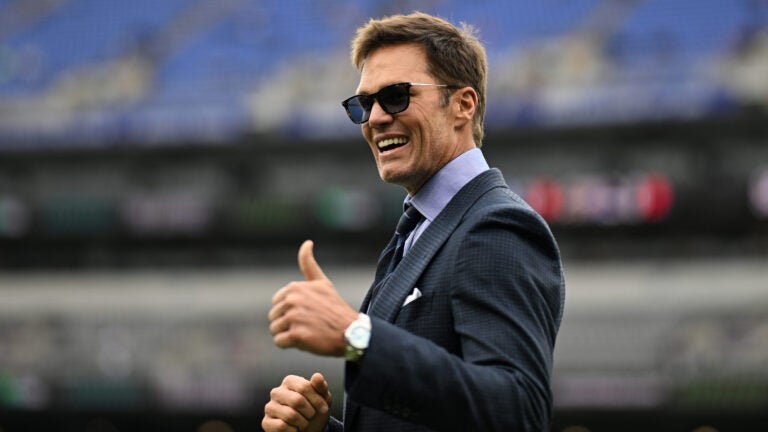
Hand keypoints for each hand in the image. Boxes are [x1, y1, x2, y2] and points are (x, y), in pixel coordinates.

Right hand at [262, 373, 331, 431]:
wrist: (309, 430)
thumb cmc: (315, 410)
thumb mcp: (323, 398)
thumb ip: (320, 386)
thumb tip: (317, 376)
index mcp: (289, 381)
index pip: (304, 387)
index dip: (317, 400)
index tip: (324, 408)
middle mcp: (277, 392)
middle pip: (297, 401)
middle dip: (310, 412)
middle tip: (312, 416)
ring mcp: (270, 407)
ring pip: (290, 415)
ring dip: (303, 423)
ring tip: (304, 423)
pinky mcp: (266, 422)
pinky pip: (282, 426)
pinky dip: (293, 431)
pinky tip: (294, 429)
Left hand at [269, 240, 358, 355]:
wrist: (351, 332)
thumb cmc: (335, 308)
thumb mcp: (322, 283)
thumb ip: (309, 264)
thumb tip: (307, 242)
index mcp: (294, 287)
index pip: (277, 303)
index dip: (290, 311)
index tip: (308, 312)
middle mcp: (292, 300)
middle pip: (274, 317)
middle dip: (288, 323)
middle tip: (309, 324)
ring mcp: (294, 317)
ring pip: (275, 330)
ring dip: (288, 334)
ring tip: (307, 332)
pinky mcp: (296, 335)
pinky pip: (279, 342)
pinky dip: (290, 344)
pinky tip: (305, 340)